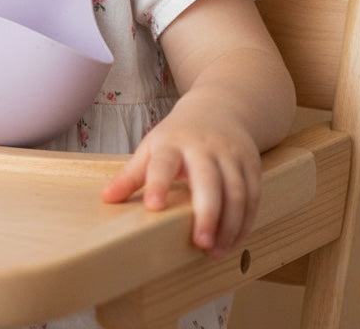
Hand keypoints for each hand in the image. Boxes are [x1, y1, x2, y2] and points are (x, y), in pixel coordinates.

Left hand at [100, 103, 261, 258]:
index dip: (158, 183)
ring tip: (216, 251)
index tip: (153, 206)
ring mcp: (230, 155)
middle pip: (209, 180)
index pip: (164, 162)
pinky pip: (253, 196)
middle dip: (207, 213)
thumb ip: (132, 175)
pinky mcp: (251, 164)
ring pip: (236, 191)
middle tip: (200, 243)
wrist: (220, 107)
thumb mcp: (152, 147)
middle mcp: (204, 147)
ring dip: (229, 225)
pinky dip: (245, 221)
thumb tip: (106, 199)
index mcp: (173, 142)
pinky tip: (233, 240)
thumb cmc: (179, 134)